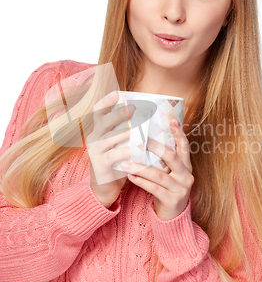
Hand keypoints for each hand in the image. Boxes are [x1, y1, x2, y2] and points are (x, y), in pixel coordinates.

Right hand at [86, 91, 135, 207]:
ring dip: (126, 132)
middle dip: (119, 114)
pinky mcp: (100, 164)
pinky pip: (114, 155)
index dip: (106, 101)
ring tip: (140, 129)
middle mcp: (93, 138)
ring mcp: (95, 151)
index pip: (98, 112)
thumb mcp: (119, 145)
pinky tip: (138, 150)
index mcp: (98, 131)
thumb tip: (146, 118)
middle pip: (104, 121)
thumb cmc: (116, 164)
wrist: (105, 188)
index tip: (117, 93)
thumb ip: (126, 133)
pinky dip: (127, 151)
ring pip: (110, 137)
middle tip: (134, 108)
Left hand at [120, 119, 193, 219]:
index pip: (184, 145)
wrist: (172, 216)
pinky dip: (141, 182)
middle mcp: (186, 175)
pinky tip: (130, 176)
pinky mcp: (172, 200)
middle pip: (171, 157)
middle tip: (139, 139)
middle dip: (155, 147)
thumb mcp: (169, 172)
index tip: (171, 118)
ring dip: (140, 167)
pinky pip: (154, 189)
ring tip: (125, 162)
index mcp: (186, 165)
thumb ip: (164, 159)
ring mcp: (180, 188)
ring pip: (159, 174)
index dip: (178, 132)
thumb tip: (147, 136)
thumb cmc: (167, 189)